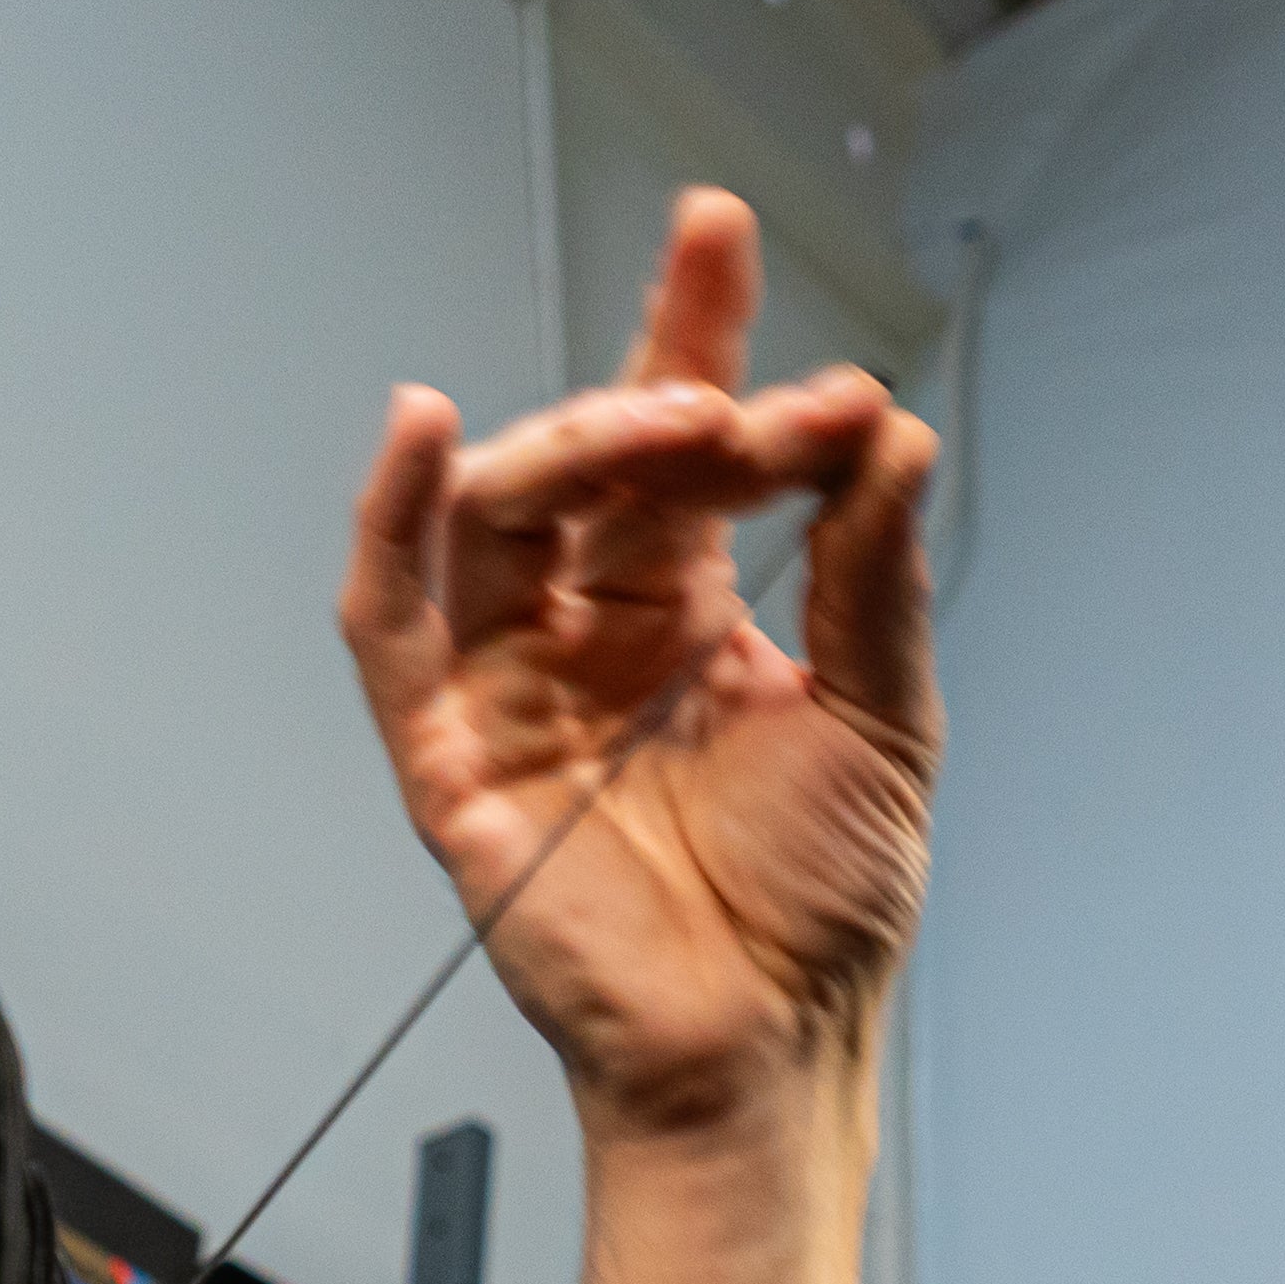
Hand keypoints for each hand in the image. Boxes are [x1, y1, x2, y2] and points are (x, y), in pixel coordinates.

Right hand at [341, 189, 941, 1137]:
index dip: (694, 334)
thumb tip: (892, 436)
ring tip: (661, 415)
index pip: (682, 448)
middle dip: (665, 395)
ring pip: (500, 515)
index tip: (722, 236)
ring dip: (571, 442)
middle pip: (595, 464)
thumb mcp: (885, 720)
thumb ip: (874, 576)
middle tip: (743, 393)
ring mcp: (517, 686)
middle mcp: (595, 635)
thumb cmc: (821, 911)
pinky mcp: (452, 753)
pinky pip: (393, 621)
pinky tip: (431, 432)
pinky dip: (394, 522)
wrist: (767, 1047)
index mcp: (690, 617)